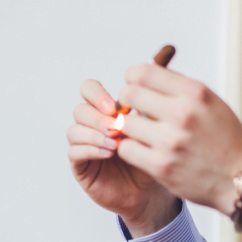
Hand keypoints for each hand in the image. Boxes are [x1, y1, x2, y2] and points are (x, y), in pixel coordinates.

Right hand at [67, 79, 179, 236]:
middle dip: (96, 115)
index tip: (113, 104)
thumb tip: (167, 52)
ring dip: (94, 133)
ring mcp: (85, 144)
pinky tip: (109, 152)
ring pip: (74, 129)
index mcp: (107, 110)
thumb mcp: (157, 121)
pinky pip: (74, 152)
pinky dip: (91, 149)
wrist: (154, 189)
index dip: (96, 93)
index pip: (89, 90)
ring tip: (115, 141)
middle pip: (80, 108)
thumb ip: (155, 93)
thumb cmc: (154, 154)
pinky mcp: (81, 166)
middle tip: (114, 124)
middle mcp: (93, 125)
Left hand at [115, 64, 241, 215]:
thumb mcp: (212, 102)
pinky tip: (141, 148)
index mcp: (195, 93)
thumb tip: (149, 73)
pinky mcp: (162, 167)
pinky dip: (130, 148)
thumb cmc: (226, 139)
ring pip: (125, 123)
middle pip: (130, 94)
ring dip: (129, 126)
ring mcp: (171, 142)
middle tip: (131, 106)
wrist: (240, 178)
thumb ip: (181, 87)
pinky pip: (127, 149)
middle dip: (126, 99)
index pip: (145, 72)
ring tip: (140, 130)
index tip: (133, 82)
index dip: (132, 76)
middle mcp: (183, 114)